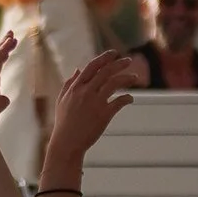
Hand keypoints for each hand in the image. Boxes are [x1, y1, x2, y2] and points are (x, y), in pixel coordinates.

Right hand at [44, 46, 141, 175]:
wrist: (67, 142)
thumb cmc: (64, 122)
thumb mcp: (62, 100)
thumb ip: (69, 83)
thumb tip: (78, 69)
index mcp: (75, 87)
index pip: (92, 66)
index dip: (104, 58)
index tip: (114, 53)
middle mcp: (85, 92)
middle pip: (106, 72)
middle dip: (119, 64)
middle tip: (129, 60)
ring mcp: (95, 102)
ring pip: (114, 83)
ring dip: (127, 78)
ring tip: (135, 78)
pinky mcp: (104, 114)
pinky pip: (120, 101)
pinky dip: (127, 98)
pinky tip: (130, 99)